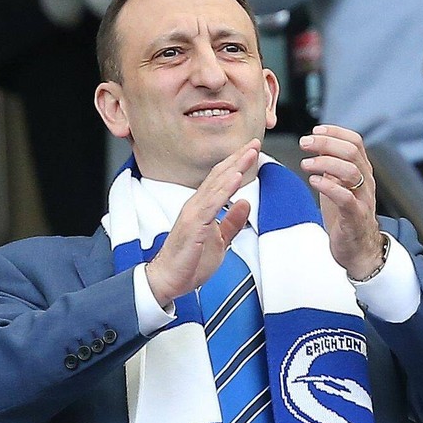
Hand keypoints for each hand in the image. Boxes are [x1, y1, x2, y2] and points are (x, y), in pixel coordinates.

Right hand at [146, 139, 260, 306]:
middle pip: (219, 175)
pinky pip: (211, 205)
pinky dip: (224, 190)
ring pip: (215, 185)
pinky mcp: (193, 226)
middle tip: (254, 142)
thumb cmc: (190, 262)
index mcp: (202, 208)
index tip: (252, 150)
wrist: (169, 279)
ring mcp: (193, 214)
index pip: (221, 180)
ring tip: (248, 153)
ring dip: (234, 168)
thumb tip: (245, 203)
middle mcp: (196, 206)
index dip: (237, 163)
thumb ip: (232, 222)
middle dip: (238, 158)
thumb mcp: (219, 241)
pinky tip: (235, 178)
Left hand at [300, 125, 384, 279]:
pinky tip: (314, 181)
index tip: (315, 130)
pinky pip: (346, 197)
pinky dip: (328, 186)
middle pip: (352, 152)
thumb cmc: (346, 218)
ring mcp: (362, 199)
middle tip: (304, 143)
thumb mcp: (337, 187)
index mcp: (362, 172)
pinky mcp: (355, 217)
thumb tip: (317, 145)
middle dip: (326, 143)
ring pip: (351, 171)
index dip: (335, 132)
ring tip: (305, 164)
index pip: (355, 142)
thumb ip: (331, 167)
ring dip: (325, 163)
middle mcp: (366, 183)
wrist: (357, 250)